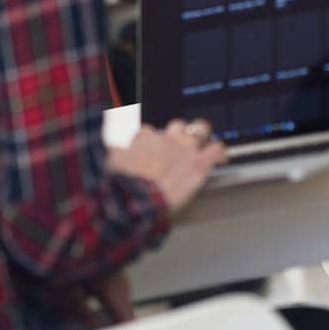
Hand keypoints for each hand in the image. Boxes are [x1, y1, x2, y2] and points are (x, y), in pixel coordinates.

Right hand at [107, 119, 225, 216]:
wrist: (133, 203)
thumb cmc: (118, 191)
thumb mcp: (107, 166)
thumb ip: (113, 157)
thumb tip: (112, 155)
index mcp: (141, 140)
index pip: (147, 134)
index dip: (150, 145)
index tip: (150, 153)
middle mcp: (163, 139)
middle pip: (176, 126)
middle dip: (178, 135)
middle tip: (178, 148)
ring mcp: (182, 149)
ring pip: (199, 129)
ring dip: (200, 137)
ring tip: (202, 145)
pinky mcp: (198, 163)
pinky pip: (216, 150)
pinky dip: (220, 153)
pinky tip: (221, 157)